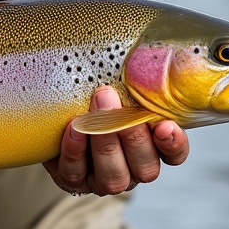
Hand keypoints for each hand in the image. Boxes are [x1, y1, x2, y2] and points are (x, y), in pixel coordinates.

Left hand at [44, 85, 189, 195]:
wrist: (54, 114)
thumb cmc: (91, 96)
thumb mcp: (115, 86)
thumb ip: (130, 80)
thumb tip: (137, 47)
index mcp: (151, 146)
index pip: (174, 153)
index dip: (173, 144)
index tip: (165, 124)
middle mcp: (133, 168)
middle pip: (145, 167)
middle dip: (130, 135)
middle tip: (112, 100)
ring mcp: (104, 179)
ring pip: (114, 177)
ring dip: (104, 143)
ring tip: (91, 114)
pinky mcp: (74, 180)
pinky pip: (76, 173)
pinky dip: (75, 151)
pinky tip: (73, 129)